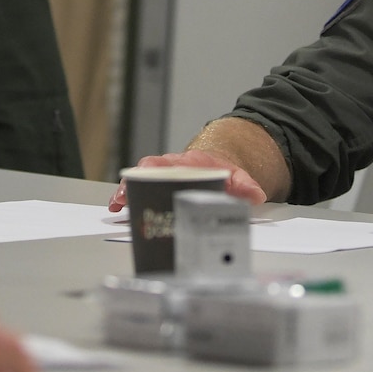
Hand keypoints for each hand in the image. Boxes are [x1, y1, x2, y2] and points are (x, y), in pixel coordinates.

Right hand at [105, 149, 268, 210]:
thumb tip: (255, 194)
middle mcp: (171, 166)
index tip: (147, 177)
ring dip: (127, 191)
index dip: (156, 170)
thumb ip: (245, 185)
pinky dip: (128, 197)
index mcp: (188, 163)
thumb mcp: (237, 176)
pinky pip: (140, 189)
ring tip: (117, 205)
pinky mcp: (158, 186)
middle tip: (125, 197)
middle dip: (134, 183)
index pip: (171, 163)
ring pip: (140, 179)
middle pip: (148, 170)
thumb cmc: (222, 173)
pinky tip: (119, 208)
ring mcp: (162, 176)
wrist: (216, 166)